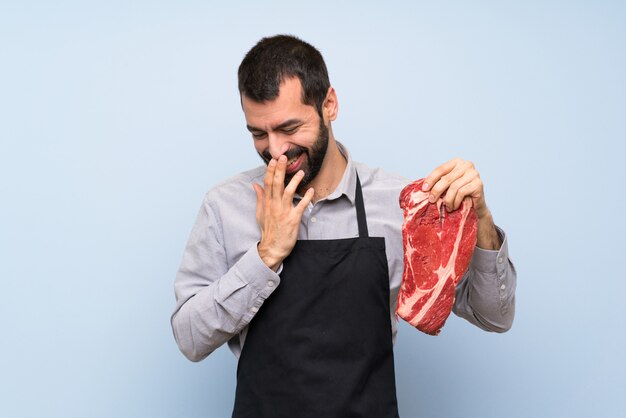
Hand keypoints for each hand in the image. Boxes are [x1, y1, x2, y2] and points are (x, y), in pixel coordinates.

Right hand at [253, 155, 313, 270]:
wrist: (272, 248)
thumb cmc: (268, 230)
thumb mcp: (260, 213)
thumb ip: (259, 198)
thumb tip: (255, 184)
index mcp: (267, 203)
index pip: (267, 183)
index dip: (270, 171)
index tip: (273, 160)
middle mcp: (274, 206)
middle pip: (277, 184)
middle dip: (280, 169)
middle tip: (284, 157)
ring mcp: (284, 212)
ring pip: (288, 192)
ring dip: (295, 181)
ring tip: (301, 172)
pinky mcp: (293, 220)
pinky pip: (300, 206)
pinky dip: (306, 198)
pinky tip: (311, 191)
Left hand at [422, 158, 500, 249]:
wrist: (476, 206)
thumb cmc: (458, 195)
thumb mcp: (447, 186)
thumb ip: (438, 182)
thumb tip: (421, 187)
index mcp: (456, 162)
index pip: (440, 169)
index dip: (431, 179)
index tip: (424, 189)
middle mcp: (467, 165)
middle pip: (446, 178)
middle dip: (437, 190)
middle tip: (432, 200)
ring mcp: (474, 173)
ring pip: (454, 187)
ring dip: (447, 200)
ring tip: (446, 207)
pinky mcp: (479, 184)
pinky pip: (462, 192)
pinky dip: (455, 201)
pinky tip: (454, 206)